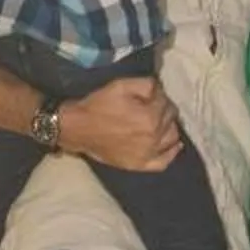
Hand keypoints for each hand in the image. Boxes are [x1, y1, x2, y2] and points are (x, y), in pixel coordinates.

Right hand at [56, 77, 183, 171]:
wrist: (77, 128)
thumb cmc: (98, 105)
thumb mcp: (122, 85)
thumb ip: (148, 84)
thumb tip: (161, 91)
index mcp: (151, 117)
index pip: (166, 103)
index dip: (158, 96)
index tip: (148, 95)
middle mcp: (153, 138)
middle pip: (170, 120)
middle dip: (163, 110)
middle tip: (150, 106)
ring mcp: (148, 154)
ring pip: (171, 139)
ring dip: (168, 127)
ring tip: (158, 122)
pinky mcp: (139, 165)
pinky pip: (164, 162)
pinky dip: (171, 153)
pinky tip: (172, 145)